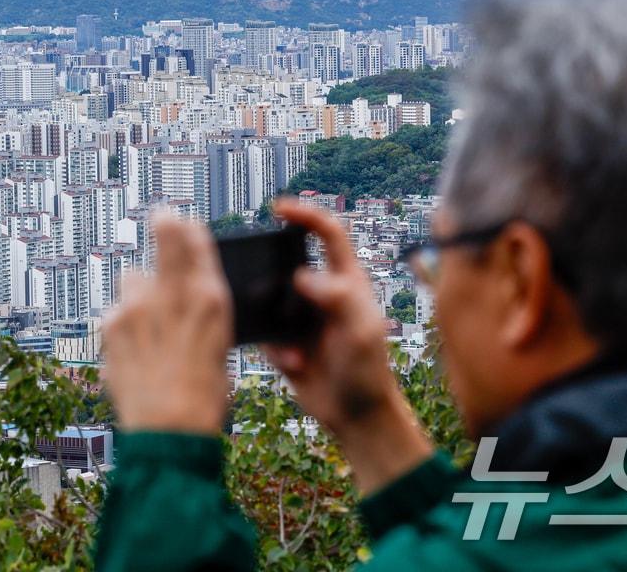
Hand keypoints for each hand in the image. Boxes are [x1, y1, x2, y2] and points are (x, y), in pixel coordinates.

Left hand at [101, 214, 232, 435]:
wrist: (168, 430)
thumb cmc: (203, 395)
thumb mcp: (220, 344)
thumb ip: (202, 309)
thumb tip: (192, 290)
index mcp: (210, 297)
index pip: (196, 238)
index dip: (188, 228)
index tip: (181, 223)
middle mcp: (173, 292)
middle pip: (165, 232)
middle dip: (164, 226)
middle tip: (162, 218)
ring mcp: (138, 305)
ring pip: (133, 278)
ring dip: (139, 293)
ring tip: (148, 326)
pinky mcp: (111, 324)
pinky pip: (117, 310)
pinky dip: (123, 324)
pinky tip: (134, 349)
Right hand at [266, 199, 432, 492]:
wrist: (357, 417)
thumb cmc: (368, 371)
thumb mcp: (361, 330)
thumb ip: (338, 297)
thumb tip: (301, 274)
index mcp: (347, 283)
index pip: (329, 236)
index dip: (306, 216)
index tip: (279, 208)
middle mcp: (323, 296)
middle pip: (290, 263)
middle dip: (273, 269)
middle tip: (258, 274)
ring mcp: (303, 319)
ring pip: (271, 298)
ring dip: (270, 316)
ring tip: (289, 340)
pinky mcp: (286, 343)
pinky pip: (265, 334)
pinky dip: (273, 347)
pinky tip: (294, 364)